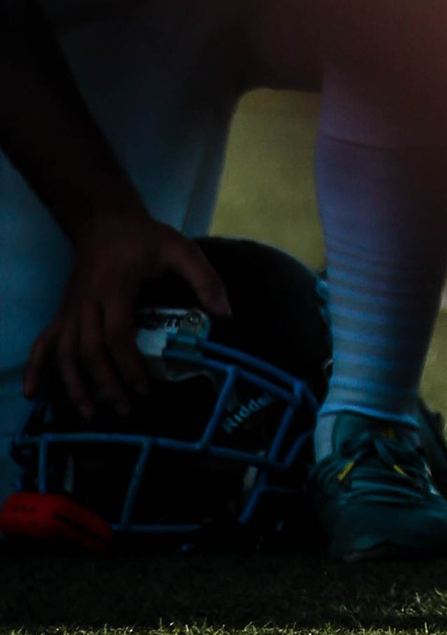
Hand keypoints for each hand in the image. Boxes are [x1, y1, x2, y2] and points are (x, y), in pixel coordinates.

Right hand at [25, 213, 228, 417]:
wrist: (104, 220)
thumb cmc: (145, 238)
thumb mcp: (180, 249)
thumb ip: (205, 278)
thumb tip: (226, 314)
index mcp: (115, 288)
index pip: (117, 334)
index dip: (128, 365)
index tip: (143, 389)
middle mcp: (86, 302)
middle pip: (89, 350)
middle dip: (105, 383)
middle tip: (125, 408)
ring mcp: (70, 308)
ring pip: (65, 352)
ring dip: (74, 385)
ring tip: (90, 413)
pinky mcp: (62, 312)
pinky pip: (43, 342)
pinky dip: (37, 367)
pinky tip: (32, 392)